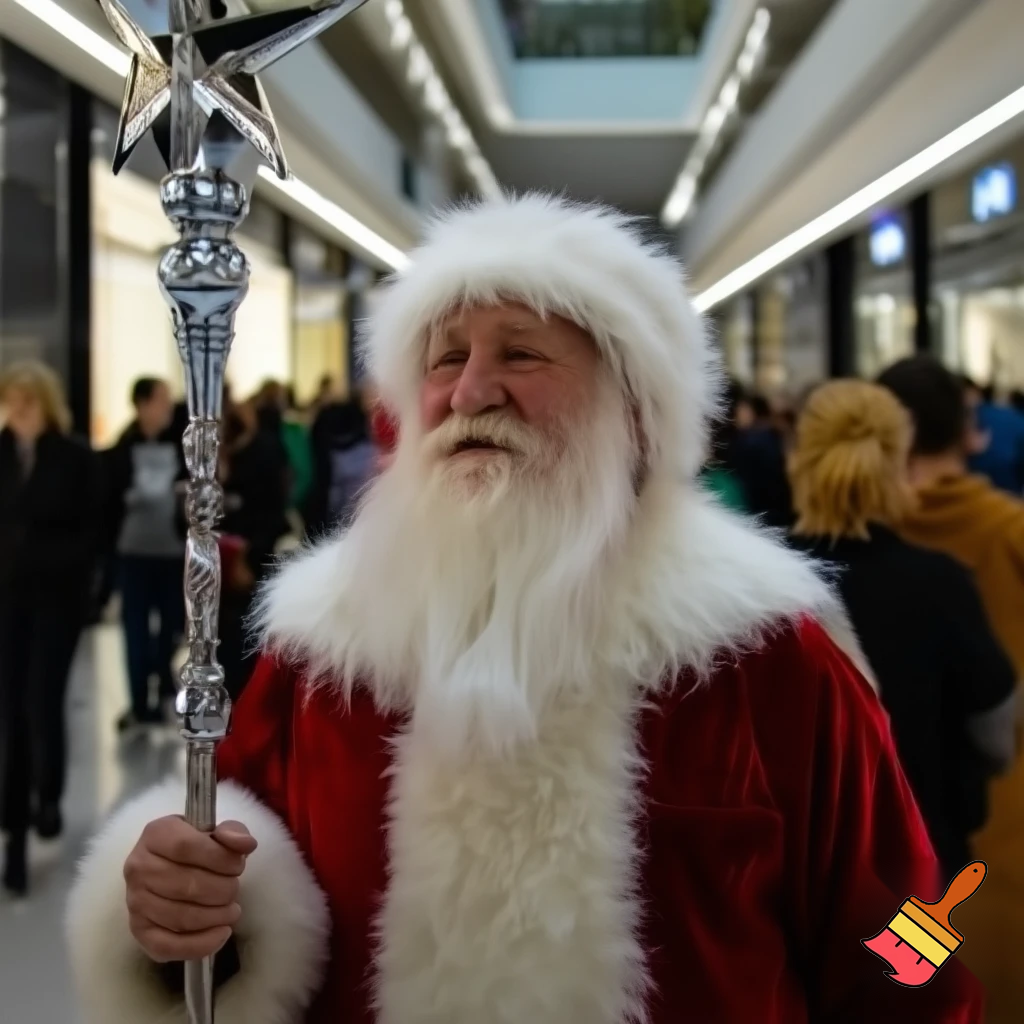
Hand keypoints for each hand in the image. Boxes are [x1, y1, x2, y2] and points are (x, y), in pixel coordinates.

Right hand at [124, 816, 257, 962]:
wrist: (170, 865)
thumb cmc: (197, 846)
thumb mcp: (216, 831)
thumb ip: (233, 831)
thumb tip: (245, 844)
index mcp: (156, 834)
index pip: (187, 847)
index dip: (220, 859)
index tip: (239, 865)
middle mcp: (138, 867)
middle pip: (187, 885)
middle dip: (223, 890)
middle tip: (235, 889)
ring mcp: (135, 901)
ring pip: (180, 917)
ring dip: (216, 917)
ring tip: (232, 911)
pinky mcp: (138, 930)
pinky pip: (166, 946)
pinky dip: (199, 945)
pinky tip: (221, 934)